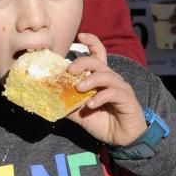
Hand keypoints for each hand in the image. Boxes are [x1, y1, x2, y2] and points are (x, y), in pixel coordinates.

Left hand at [65, 32, 146, 146]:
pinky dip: (100, 97)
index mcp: (101, 79)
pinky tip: (90, 105)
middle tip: (70, 71)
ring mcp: (121, 88)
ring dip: (90, 80)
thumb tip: (48, 101)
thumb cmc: (104, 123)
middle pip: (97, 62)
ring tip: (79, 89)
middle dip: (82, 62)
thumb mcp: (80, 114)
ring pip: (106, 75)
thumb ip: (68, 105)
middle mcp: (112, 79)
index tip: (80, 36)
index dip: (92, 42)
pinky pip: (113, 92)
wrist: (124, 140)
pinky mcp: (127, 99)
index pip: (99, 54)